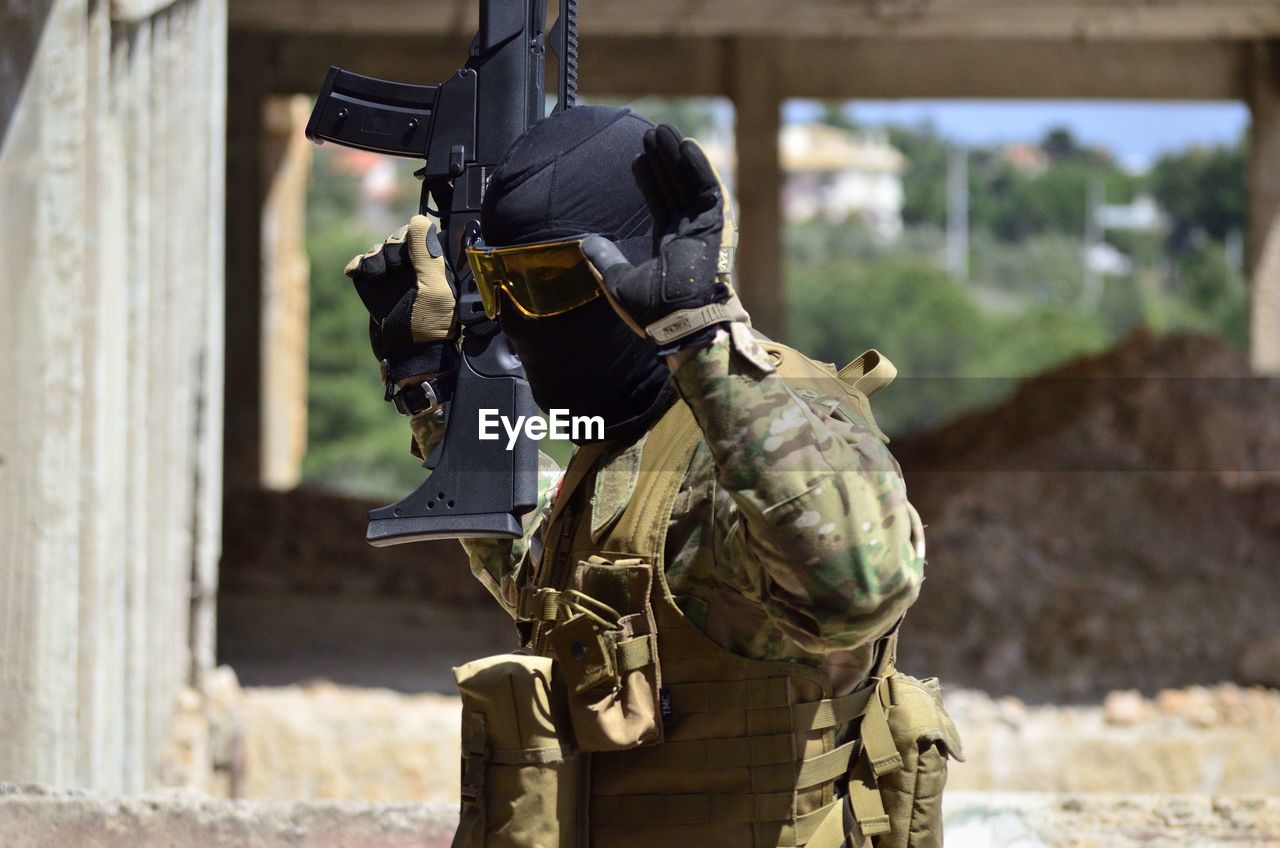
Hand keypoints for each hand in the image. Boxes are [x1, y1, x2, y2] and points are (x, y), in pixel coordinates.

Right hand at [345, 215, 458, 384]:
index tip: (406, 247)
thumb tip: (419, 221)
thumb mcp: (434, 291)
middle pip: (398, 237)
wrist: (405, 355)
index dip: (412, 234)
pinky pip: (365, 262)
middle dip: (392, 248)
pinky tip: (354, 272)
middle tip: (392, 270)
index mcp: (437, 265)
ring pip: (381, 248)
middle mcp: (417, 267)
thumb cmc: (428, 327)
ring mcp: (396, 275)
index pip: (423, 233)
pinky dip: (359, 263)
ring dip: (375, 257)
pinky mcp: (377, 284)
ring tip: (376, 276)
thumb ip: (428, 256)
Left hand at [581, 124, 737, 354]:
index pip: (660, 203)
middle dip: (663, 161)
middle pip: (674, 187)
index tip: (639, 157)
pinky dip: (699, 168)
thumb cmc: (650, 312)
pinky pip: (708, 192)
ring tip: (663, 131)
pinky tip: (685, 146)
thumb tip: (586, 241)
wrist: (675, 324)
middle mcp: (686, 233)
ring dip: (678, 157)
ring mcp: (701, 230)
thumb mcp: (617, 282)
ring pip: (690, 184)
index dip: (650, 179)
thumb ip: (605, 259)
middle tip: (651, 133)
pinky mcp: (714, 228)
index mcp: (668, 244)